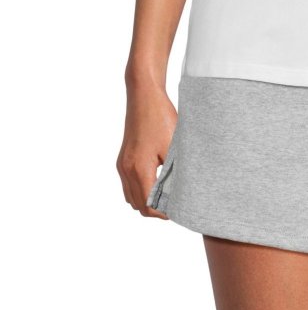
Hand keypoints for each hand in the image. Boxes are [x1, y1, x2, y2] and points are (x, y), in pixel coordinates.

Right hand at [116, 80, 176, 218]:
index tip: (178, 210)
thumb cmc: (161, 118)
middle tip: (175, 205)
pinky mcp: (122, 158)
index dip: (163, 213)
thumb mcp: (174, 146)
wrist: (144, 97)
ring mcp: (122, 164)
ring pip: (130, 196)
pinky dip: (140, 189)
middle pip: (137, 205)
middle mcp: (126, 170)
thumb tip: (183, 192)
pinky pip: (128, 184)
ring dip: (146, 200)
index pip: (148, 205)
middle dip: (155, 209)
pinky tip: (157, 182)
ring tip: (167, 195)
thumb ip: (175, 171)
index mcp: (139, 169)